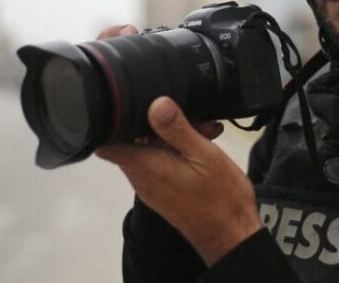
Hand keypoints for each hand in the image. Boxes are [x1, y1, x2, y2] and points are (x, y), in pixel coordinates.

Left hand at [96, 96, 262, 265]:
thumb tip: (156, 103)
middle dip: (157, 123)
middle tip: (189, 117)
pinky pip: (162, 163)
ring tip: (206, 131)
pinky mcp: (165, 191)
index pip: (107, 143)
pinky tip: (205, 145)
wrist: (231, 235)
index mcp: (145, 165)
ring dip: (173, 136)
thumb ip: (178, 129)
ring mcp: (153, 186)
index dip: (112, 122)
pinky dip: (178, 151)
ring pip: (151, 150)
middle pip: (134, 140)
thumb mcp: (203, 155)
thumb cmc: (220, 196)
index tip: (130, 104)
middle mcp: (142, 177)